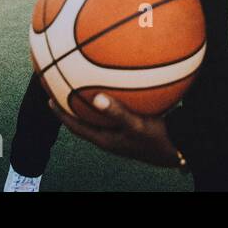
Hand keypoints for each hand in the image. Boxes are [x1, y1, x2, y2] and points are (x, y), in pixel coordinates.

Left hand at [49, 93, 180, 168]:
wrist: (179, 148)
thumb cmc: (157, 139)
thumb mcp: (137, 126)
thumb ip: (117, 113)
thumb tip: (96, 98)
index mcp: (105, 139)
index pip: (76, 126)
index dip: (61, 114)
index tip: (48, 98)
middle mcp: (109, 135)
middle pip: (83, 117)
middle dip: (70, 102)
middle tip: (58, 84)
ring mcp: (120, 131)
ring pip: (98, 114)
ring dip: (88, 99)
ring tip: (81, 79)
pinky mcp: (131, 125)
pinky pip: (114, 109)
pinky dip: (110, 96)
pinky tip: (117, 80)